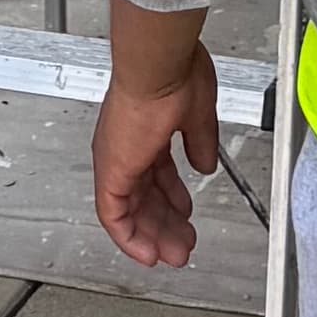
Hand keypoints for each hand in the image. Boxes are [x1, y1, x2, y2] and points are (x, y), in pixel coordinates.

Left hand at [93, 11, 223, 267]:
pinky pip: (114, 216)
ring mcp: (117, 158)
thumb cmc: (174, 73)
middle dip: (167, 222)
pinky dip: (130, 238)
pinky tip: (147, 253)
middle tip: (183, 243)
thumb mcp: (198, 114)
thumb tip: (205, 164)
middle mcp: (126, 145)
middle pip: (145, 195)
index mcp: (144, 128)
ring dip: (154, 234)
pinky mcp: (111, 171)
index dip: (172, 195)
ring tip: (174, 253)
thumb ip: (200, 143)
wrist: (157, 63)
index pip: (156, 171)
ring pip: (131, 209)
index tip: (185, 213)